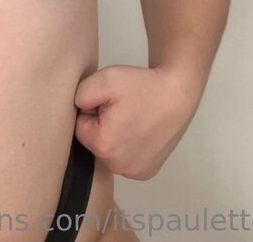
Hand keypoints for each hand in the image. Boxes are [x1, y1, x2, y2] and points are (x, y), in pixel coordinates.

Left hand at [73, 64, 198, 179]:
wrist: (177, 93)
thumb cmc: (141, 86)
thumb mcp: (104, 79)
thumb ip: (79, 95)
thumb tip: (75, 110)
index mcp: (104, 146)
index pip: (79, 127)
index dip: (91, 109)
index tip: (108, 101)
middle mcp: (118, 167)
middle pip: (93, 142)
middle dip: (100, 123)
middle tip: (120, 108)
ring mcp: (134, 172)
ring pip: (109, 151)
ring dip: (113, 135)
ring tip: (131, 118)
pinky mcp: (146, 172)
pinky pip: (124, 159)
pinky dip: (127, 146)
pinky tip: (139, 131)